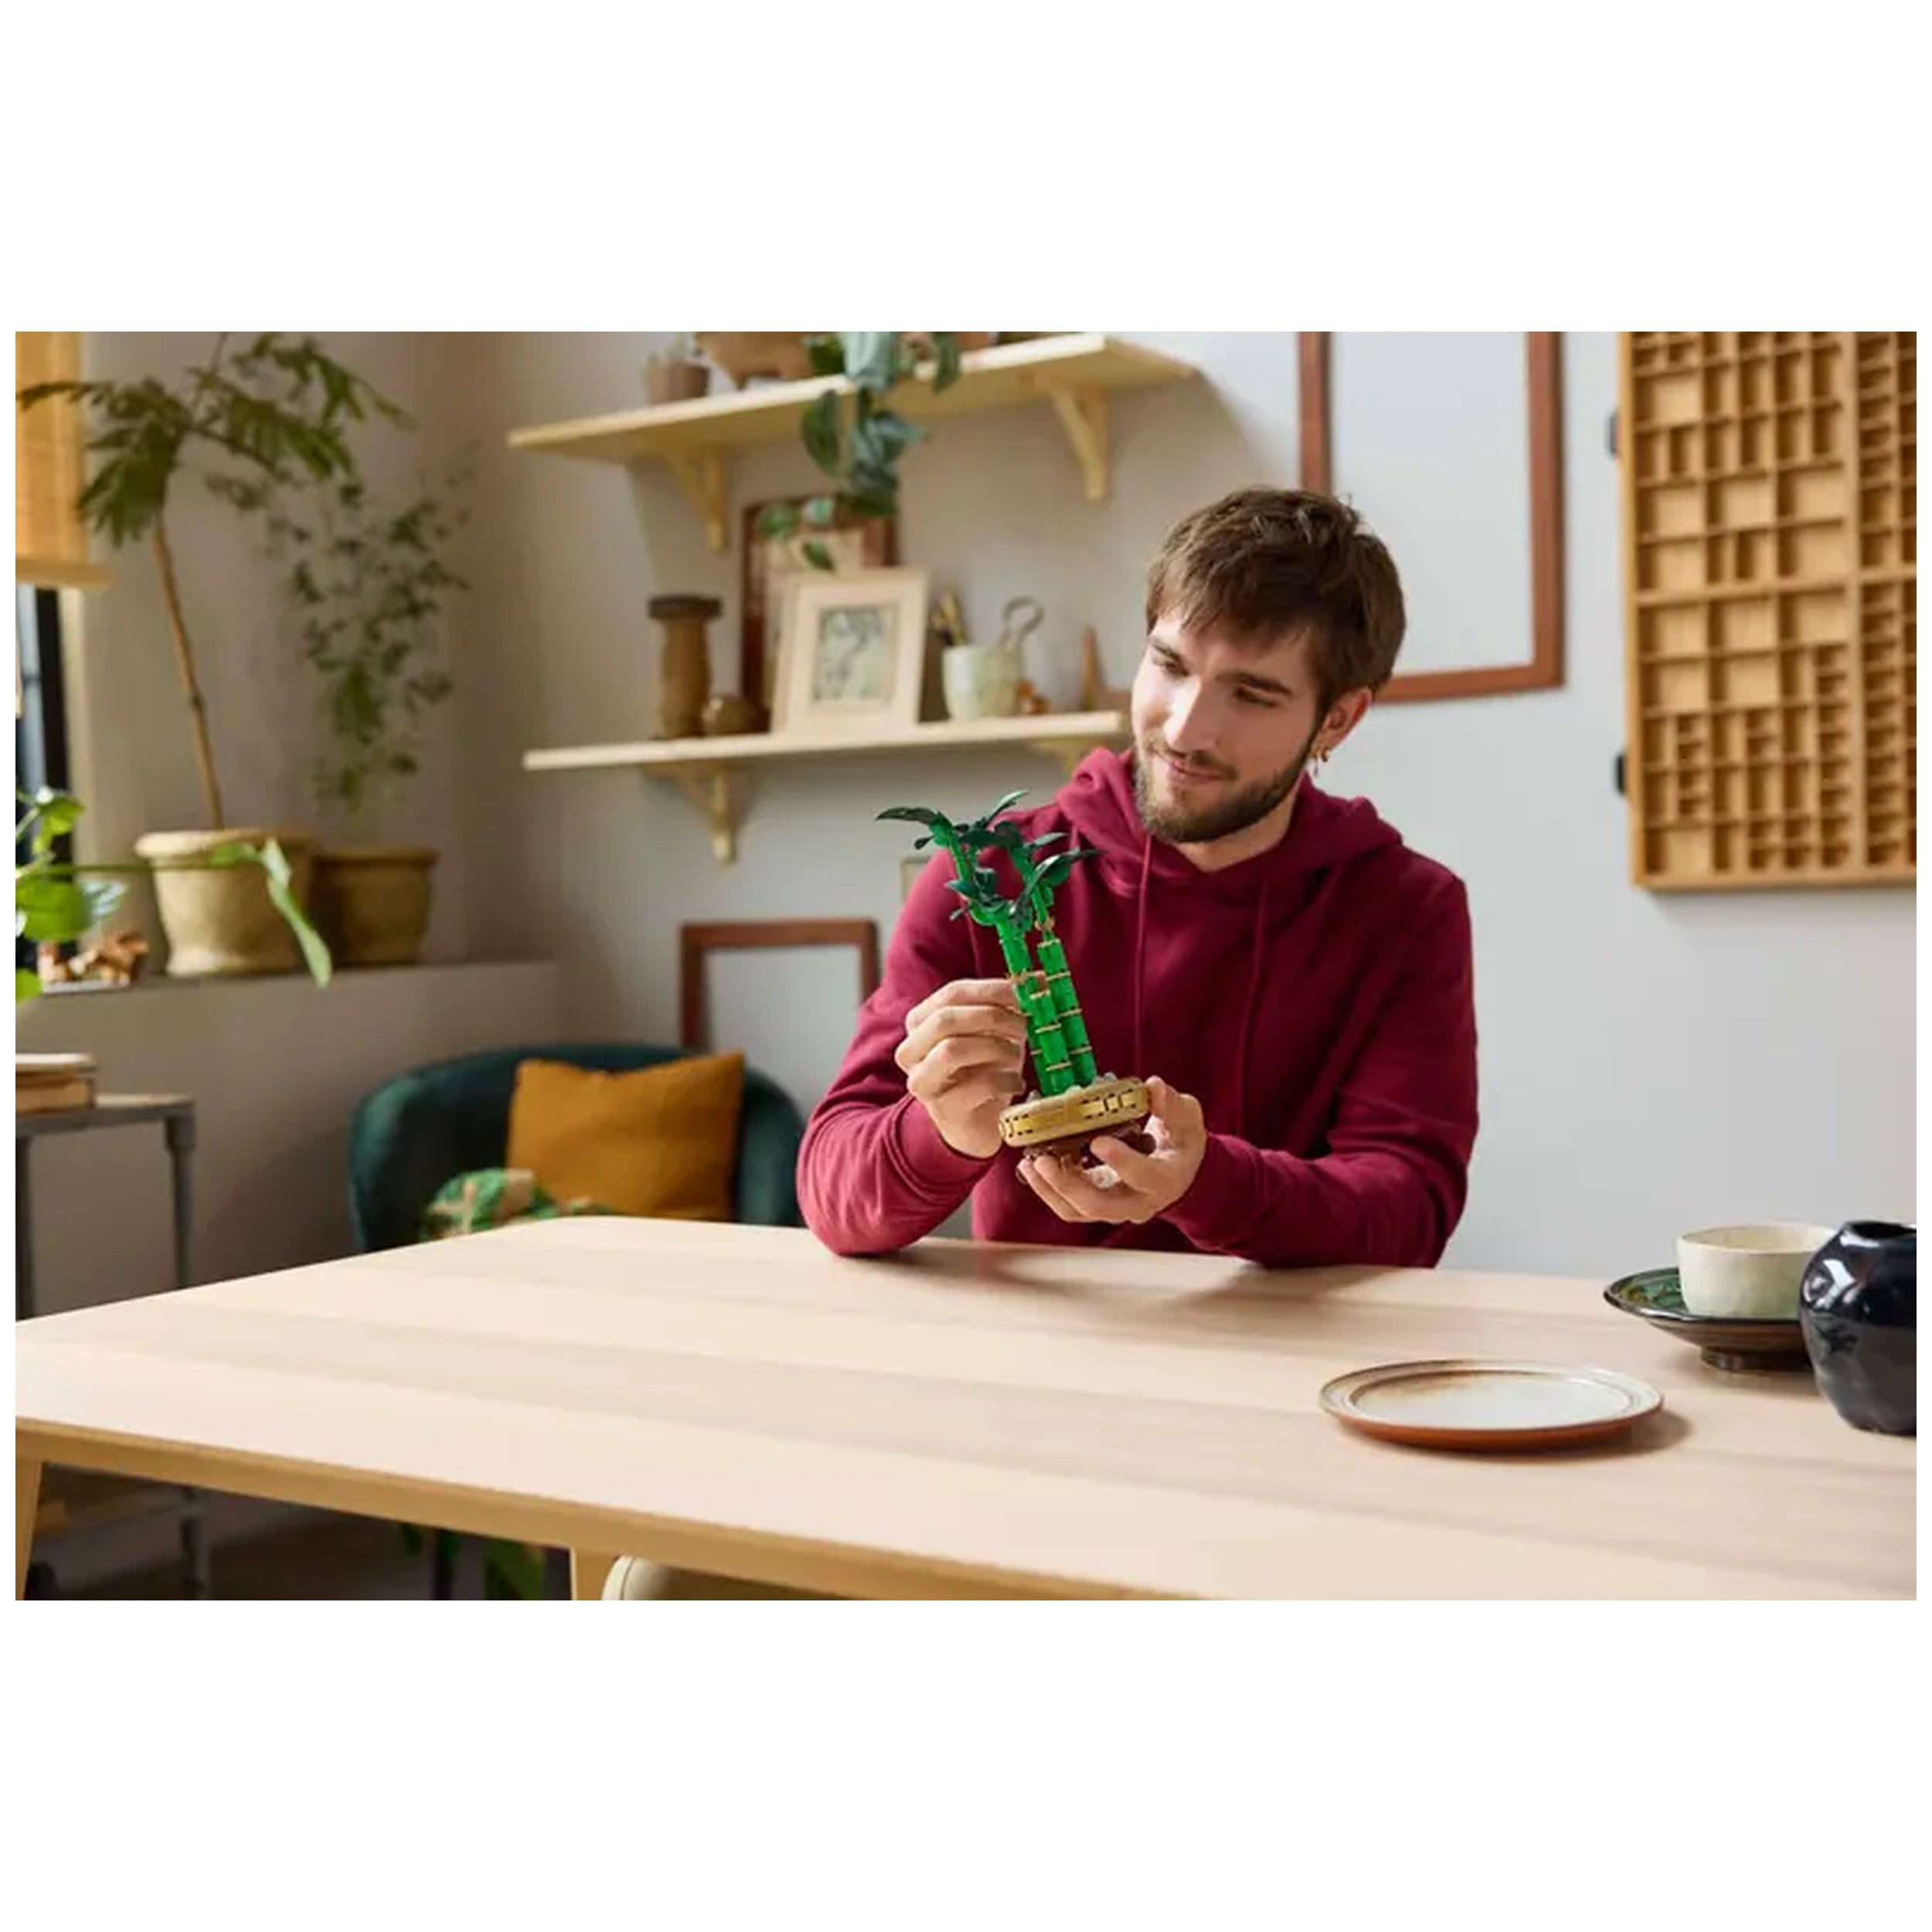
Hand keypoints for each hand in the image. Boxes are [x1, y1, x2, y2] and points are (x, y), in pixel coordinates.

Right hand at [895, 977, 1028, 1159]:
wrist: (977, 1124)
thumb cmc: (986, 1069)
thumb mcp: (998, 1032)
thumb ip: (1012, 1005)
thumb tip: (1040, 980)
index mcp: (921, 1023)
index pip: (951, 994)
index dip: (990, 990)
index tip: (1024, 994)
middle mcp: (912, 1051)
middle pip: (945, 1020)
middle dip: (992, 1017)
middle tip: (1024, 1025)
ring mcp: (924, 1082)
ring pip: (951, 1050)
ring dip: (996, 1048)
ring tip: (1017, 1056)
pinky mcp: (944, 1110)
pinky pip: (976, 1085)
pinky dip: (1006, 1080)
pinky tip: (1016, 1084)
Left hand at [1017, 1076, 1206, 1224]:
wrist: (1180, 1171)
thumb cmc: (1182, 1143)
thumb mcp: (1187, 1119)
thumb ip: (1172, 1105)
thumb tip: (1154, 1087)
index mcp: (1165, 1180)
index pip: (1143, 1176)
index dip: (1121, 1161)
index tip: (1098, 1141)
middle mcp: (1138, 1202)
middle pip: (1100, 1206)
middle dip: (1068, 1184)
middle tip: (1044, 1159)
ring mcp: (1115, 1208)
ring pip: (1078, 1211)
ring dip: (1049, 1189)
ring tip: (1028, 1162)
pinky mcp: (1096, 1206)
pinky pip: (1068, 1207)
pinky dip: (1047, 1189)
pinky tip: (1031, 1166)